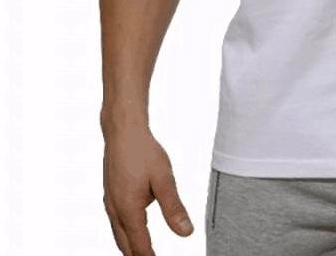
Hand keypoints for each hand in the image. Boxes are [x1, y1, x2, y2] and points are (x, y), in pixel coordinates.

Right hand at [102, 125, 193, 254]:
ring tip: (143, 255)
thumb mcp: (164, 179)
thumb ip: (174, 208)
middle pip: (125, 246)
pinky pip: (116, 223)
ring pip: (119, 236)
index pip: (140, 247)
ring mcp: (110, 203)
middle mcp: (115, 211)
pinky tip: (133, 230)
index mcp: (128, 210)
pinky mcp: (110, 195)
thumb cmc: (144, 152)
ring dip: (130, 248)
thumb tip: (186, 233)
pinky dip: (125, 234)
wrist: (122, 131)